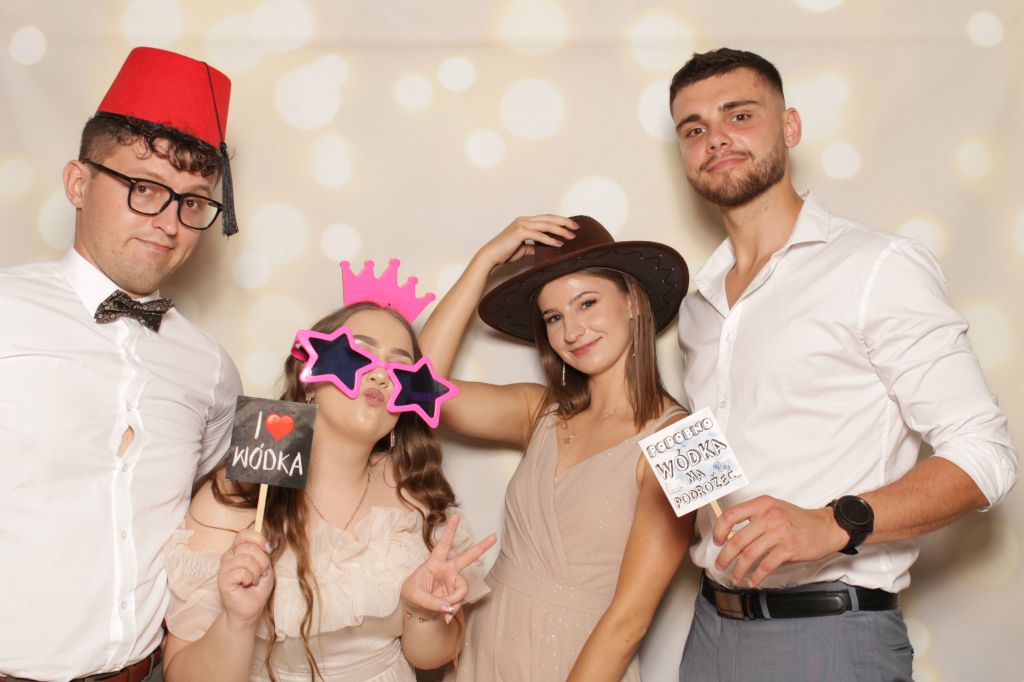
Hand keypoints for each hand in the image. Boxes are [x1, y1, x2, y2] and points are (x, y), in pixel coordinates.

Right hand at [217, 529, 274, 627]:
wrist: (251, 609)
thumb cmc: (258, 587)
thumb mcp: (265, 565)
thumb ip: (263, 552)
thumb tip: (264, 543)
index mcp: (237, 550)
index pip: (244, 534)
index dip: (259, 540)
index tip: (267, 550)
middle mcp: (228, 556)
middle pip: (249, 547)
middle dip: (262, 561)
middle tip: (261, 574)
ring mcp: (224, 568)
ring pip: (247, 559)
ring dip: (257, 572)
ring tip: (253, 581)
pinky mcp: (222, 580)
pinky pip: (242, 572)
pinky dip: (250, 579)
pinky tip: (246, 585)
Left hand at [401, 514, 496, 622]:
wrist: (415, 609)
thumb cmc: (412, 595)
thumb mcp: (414, 596)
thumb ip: (431, 601)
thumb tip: (448, 607)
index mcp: (434, 563)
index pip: (443, 545)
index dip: (450, 530)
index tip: (456, 515)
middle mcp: (447, 570)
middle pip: (467, 557)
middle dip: (481, 547)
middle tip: (494, 536)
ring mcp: (453, 582)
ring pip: (462, 589)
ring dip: (453, 602)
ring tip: (441, 610)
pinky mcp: (455, 594)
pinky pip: (459, 602)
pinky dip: (452, 610)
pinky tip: (445, 616)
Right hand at [476, 215, 577, 270]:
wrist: (490, 256)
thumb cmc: (505, 253)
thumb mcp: (523, 248)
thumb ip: (533, 246)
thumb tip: (543, 249)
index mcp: (524, 221)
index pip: (546, 218)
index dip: (559, 221)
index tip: (571, 225)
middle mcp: (524, 220)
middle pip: (549, 218)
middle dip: (564, 222)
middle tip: (576, 227)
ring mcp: (521, 225)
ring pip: (546, 225)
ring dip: (560, 230)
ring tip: (571, 236)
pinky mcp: (519, 232)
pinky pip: (539, 235)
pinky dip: (550, 239)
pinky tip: (559, 244)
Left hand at [712, 495, 847, 586]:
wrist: (826, 526)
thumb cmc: (797, 520)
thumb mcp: (773, 509)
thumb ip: (753, 518)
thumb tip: (729, 536)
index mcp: (762, 504)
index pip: (730, 515)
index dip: (718, 530)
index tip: (716, 542)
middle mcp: (769, 516)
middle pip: (737, 540)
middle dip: (725, 557)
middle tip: (720, 566)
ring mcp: (779, 532)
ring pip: (749, 555)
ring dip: (739, 570)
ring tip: (735, 578)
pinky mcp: (789, 548)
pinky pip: (766, 565)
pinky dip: (756, 576)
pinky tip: (752, 581)